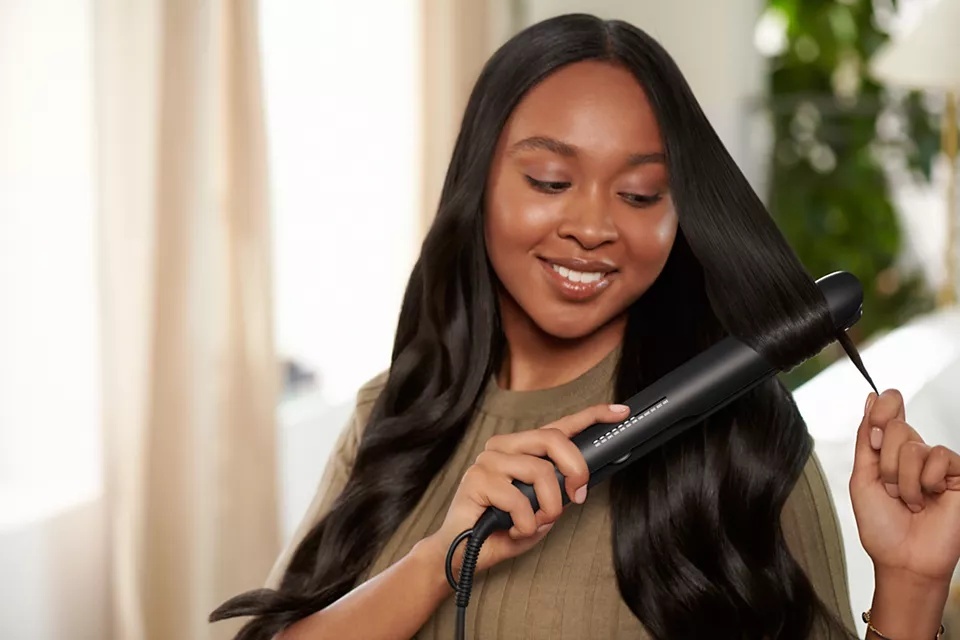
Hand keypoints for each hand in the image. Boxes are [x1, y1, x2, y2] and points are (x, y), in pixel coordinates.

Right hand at [422, 403, 629, 576]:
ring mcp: (488, 460)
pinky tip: (513, 530)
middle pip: (552, 438)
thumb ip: (560, 492)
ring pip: (540, 472)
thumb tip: (581, 484)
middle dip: (575, 468)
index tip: (620, 412)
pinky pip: (519, 500)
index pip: (559, 426)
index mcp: (521, 449)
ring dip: (549, 507)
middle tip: (578, 495)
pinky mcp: (476, 480)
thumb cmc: (502, 529)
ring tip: (536, 524)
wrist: (462, 554)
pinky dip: (525, 524)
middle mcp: (504, 447)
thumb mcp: (542, 509)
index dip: (592, 416)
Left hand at [849, 389, 959, 583]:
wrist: (903, 558)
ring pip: (912, 445)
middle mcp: (914, 454)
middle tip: (891, 490)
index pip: (887, 414)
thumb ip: (865, 439)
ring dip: (903, 479)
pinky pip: (938, 456)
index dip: (881, 410)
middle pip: (895, 427)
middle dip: (884, 464)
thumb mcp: (862, 477)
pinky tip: (930, 498)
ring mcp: (937, 464)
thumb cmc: (882, 526)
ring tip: (910, 500)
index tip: (876, 418)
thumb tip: (870, 400)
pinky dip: (926, 481)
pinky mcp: (958, 474)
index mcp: (889, 453)